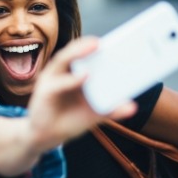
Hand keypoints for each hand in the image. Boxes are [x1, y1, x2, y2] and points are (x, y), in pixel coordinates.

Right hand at [26, 37, 137, 151]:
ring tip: (95, 46)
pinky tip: (85, 77)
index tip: (114, 39)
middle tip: (102, 41)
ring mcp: (51, 80)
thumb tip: (132, 106)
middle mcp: (61, 72)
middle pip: (73, 52)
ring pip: (63, 60)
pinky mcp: (45, 92)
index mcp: (72, 73)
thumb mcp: (93, 114)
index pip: (83, 54)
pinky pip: (58, 83)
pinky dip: (72, 79)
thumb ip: (110, 109)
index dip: (95, 45)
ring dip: (78, 52)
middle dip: (87, 44)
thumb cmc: (69, 120)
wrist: (46, 138)